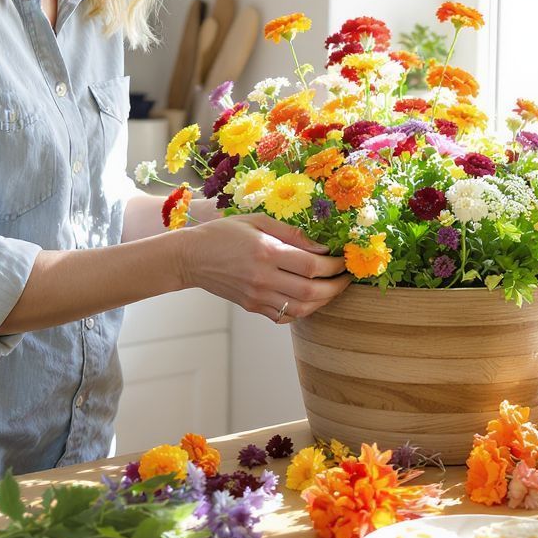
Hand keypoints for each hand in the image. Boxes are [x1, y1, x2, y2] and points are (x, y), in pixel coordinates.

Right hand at [179, 213, 350, 322]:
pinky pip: (284, 316)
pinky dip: (302, 311)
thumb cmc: (224, 233)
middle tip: (346, 278)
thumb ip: (291, 233)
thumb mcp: (257, 221)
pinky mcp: (252, 307)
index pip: (311, 265)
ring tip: (332, 289)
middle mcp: (263, 278)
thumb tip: (321, 247)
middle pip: (311, 292)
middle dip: (336, 287)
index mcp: (266, 252)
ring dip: (323, 302)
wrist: (191, 257)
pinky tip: (309, 299)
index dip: (334, 265)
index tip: (343, 260)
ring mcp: (257, 296)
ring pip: (301, 310)